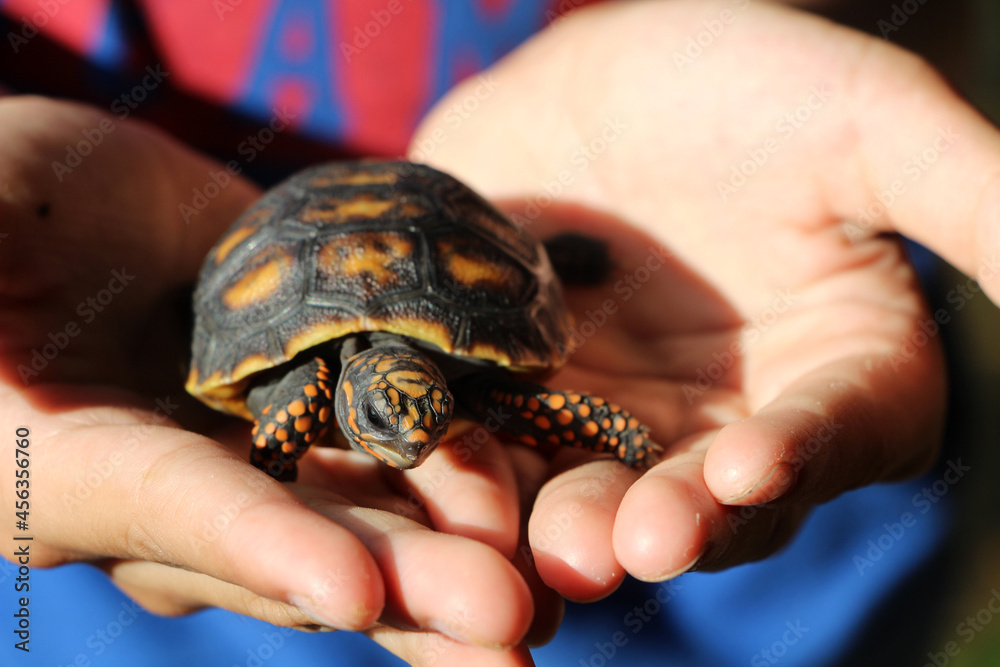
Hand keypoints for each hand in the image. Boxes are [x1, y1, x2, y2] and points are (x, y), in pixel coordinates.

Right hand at [0, 96, 544, 663]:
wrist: (62, 202)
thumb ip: (2, 344)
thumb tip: (9, 393)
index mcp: (85, 476)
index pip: (179, 514)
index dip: (261, 553)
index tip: (349, 591)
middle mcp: (195, 482)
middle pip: (308, 538)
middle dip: (410, 585)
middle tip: (511, 627)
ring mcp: (271, 434)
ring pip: (379, 491)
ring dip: (465, 539)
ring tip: (557, 587)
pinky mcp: (331, 378)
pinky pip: (407, 409)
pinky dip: (473, 440)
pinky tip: (549, 469)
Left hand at [410, 0, 994, 600]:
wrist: (598, 75)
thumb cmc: (747, 82)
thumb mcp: (867, 121)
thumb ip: (970, 198)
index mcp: (830, 375)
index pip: (829, 434)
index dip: (800, 452)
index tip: (761, 459)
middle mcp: (727, 424)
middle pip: (706, 496)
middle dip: (671, 520)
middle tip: (634, 541)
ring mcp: (615, 422)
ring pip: (595, 495)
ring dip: (571, 525)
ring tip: (549, 543)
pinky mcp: (521, 403)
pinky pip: (499, 453)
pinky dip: (481, 479)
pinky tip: (454, 489)